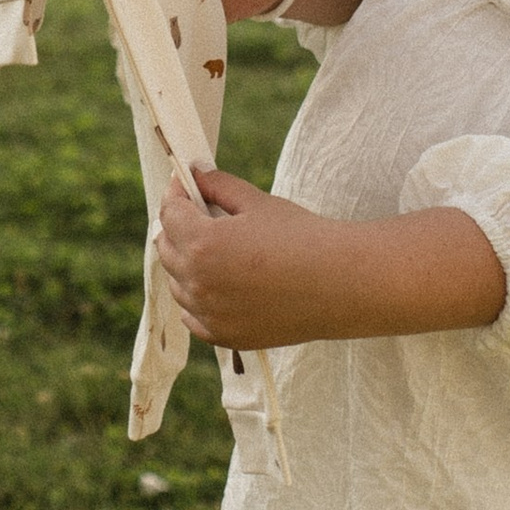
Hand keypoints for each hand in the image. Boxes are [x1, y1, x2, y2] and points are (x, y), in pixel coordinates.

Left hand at [155, 171, 509, 348]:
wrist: (343, 284)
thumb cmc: (304, 237)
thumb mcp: (259, 203)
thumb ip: (219, 186)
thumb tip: (194, 173)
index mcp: (202, 244)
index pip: (170, 213)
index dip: (176, 194)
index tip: (186, 186)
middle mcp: (198, 283)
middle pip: (166, 248)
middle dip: (178, 227)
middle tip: (198, 214)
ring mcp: (209, 314)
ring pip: (178, 283)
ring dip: (187, 263)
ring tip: (217, 249)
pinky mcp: (225, 336)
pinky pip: (193, 316)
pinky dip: (198, 299)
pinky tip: (219, 284)